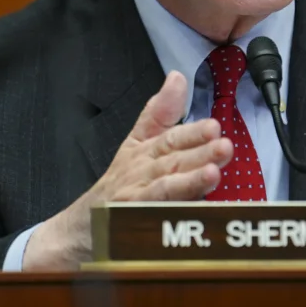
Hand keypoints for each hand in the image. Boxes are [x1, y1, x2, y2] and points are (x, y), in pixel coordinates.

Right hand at [22, 71, 231, 270]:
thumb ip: (160, 112)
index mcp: (145, 151)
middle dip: (197, 154)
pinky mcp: (134, 229)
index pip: (169, 139)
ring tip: (213, 174)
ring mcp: (137, 203)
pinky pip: (155, 224)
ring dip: (188, 183)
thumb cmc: (119, 183)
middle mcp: (141, 174)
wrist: (82, 228)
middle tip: (223, 146)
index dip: (191, 133)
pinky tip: (197, 216)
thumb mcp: (136, 142)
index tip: (213, 127)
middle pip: (170, 163)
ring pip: (164, 192)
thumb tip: (177, 77)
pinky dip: (173, 219)